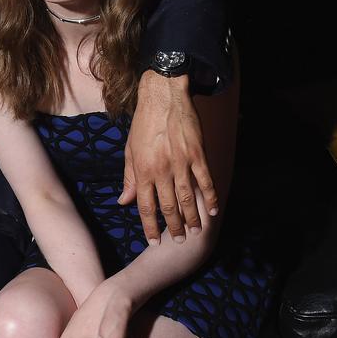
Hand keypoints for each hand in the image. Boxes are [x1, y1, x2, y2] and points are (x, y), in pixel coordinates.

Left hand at [118, 71, 218, 243]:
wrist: (163, 95)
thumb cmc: (144, 124)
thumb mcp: (130, 150)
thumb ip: (129, 178)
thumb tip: (123, 201)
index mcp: (143, 170)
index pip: (145, 206)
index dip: (150, 227)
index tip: (154, 242)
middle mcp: (161, 169)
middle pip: (168, 206)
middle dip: (173, 227)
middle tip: (179, 241)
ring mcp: (181, 162)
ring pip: (187, 198)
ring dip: (191, 218)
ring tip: (194, 232)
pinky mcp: (197, 154)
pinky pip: (205, 181)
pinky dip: (210, 197)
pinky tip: (212, 211)